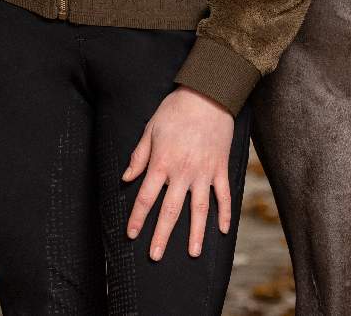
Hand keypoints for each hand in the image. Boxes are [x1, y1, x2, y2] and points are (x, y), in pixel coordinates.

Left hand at [122, 86, 234, 259]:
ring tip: (193, 253)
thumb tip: (126, 178)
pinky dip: (224, 213)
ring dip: (196, 233)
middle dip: (161, 235)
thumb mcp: (150, 128)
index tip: (132, 234)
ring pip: (199, 209)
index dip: (137, 217)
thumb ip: (139, 156)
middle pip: (170, 210)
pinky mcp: (220, 168)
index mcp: (162, 162)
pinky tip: (223, 230)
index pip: (146, 196)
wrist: (207, 95)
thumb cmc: (175, 110)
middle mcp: (182, 172)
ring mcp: (204, 172)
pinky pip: (223, 196)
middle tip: (155, 256)